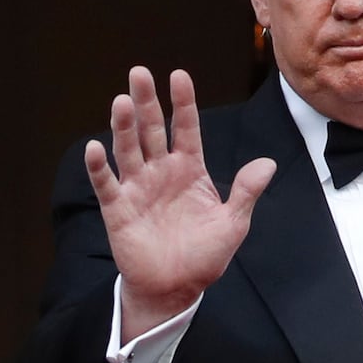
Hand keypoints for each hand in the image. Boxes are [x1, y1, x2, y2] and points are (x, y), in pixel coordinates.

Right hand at [84, 67, 276, 339]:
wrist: (176, 289)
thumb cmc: (204, 256)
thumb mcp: (233, 223)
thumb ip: (246, 192)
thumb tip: (268, 163)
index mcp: (190, 169)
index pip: (186, 127)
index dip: (183, 102)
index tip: (179, 75)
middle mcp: (161, 171)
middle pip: (152, 129)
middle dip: (147, 101)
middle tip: (139, 73)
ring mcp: (138, 188)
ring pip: (129, 149)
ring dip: (123, 126)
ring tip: (121, 101)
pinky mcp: (118, 209)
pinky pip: (107, 184)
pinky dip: (99, 167)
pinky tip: (95, 148)